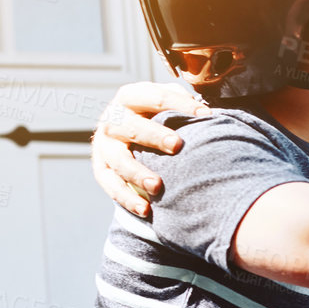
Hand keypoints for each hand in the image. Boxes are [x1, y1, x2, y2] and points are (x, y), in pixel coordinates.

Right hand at [92, 82, 207, 216]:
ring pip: (117, 160)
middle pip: (130, 127)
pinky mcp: (101, 168)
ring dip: (137, 173)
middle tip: (176, 146)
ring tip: (158, 186)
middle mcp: (113, 119)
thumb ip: (183, 101)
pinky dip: (127, 198)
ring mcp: (104, 146)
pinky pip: (110, 185)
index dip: (180, 104)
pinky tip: (146, 210)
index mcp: (130, 97)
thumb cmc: (159, 114)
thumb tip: (207, 111)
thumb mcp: (168, 101)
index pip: (154, 97)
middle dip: (153, 135)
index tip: (206, 115)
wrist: (127, 130)